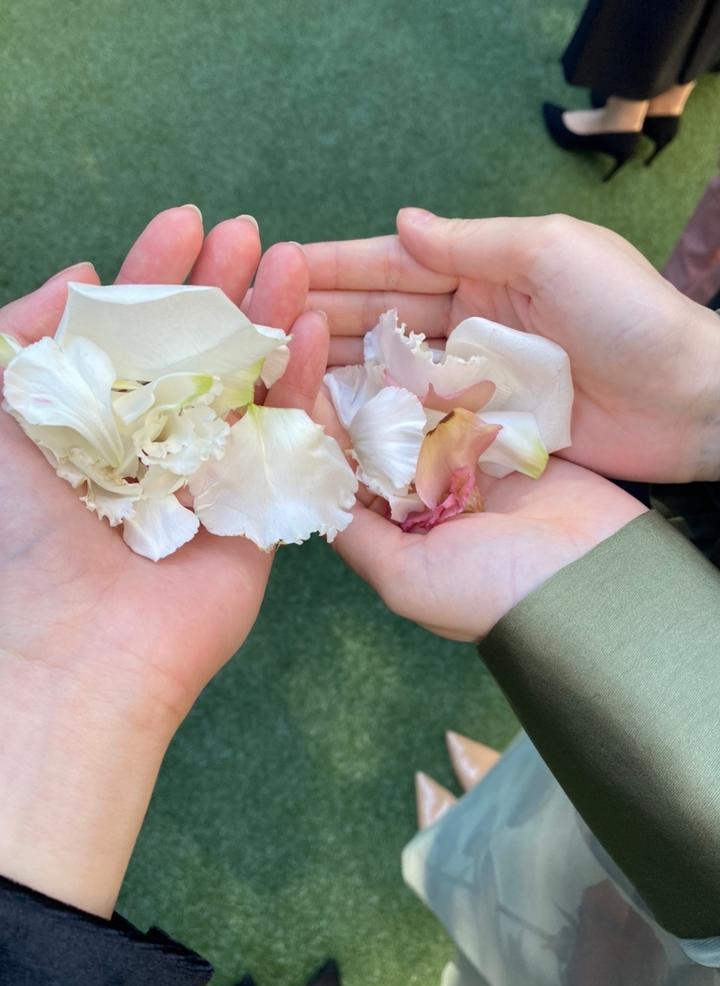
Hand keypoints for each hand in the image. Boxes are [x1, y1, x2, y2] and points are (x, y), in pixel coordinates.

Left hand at [0, 206, 318, 915]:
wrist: (79, 645)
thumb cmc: (25, 535)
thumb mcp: (0, 418)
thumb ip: (23, 341)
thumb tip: (79, 278)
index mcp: (97, 418)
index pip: (134, 329)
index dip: (156, 272)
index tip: (183, 221)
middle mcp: (156, 438)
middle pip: (198, 347)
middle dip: (221, 285)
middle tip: (247, 233)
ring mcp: (211, 471)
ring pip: (248, 381)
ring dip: (268, 319)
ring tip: (290, 262)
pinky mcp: (257, 506)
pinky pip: (284, 435)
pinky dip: (297, 382)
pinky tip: (304, 332)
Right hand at [308, 209, 719, 483]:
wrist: (688, 403)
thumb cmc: (629, 317)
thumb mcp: (555, 255)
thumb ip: (476, 242)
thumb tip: (402, 222)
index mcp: (486, 271)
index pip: (394, 265)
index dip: (335, 266)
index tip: (274, 265)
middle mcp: (471, 323)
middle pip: (379, 320)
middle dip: (318, 319)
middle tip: (254, 328)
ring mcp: (474, 380)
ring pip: (389, 372)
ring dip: (335, 370)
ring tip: (274, 375)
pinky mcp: (483, 429)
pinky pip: (418, 421)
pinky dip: (376, 420)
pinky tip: (329, 423)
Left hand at [315, 356, 644, 640]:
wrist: (591, 575)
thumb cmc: (490, 590)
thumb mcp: (405, 578)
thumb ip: (357, 536)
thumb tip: (313, 492)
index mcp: (395, 535)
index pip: (343, 480)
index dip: (317, 438)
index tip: (294, 386)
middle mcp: (424, 501)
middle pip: (375, 443)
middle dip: (351, 402)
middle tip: (323, 346)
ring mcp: (464, 470)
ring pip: (415, 418)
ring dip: (392, 386)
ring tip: (362, 339)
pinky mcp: (502, 443)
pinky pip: (461, 405)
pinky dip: (440, 382)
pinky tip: (415, 348)